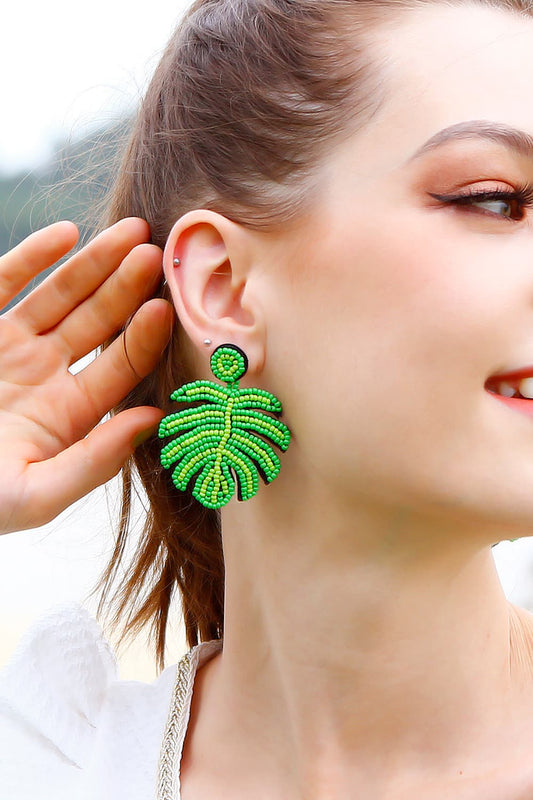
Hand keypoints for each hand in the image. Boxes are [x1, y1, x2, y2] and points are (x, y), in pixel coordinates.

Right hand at [0, 218, 172, 533]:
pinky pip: (6, 281)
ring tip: (131, 233)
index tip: (165, 307)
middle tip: (156, 254)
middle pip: (100, 323)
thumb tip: (153, 421)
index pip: (120, 368)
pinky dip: (34, 256)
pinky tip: (66, 233)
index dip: (143, 338)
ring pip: (62, 295)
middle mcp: (48, 375)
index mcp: (70, 415)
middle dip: (128, 288)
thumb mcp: (35, 493)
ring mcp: (12, 347)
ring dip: (95, 263)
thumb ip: (94, 460)